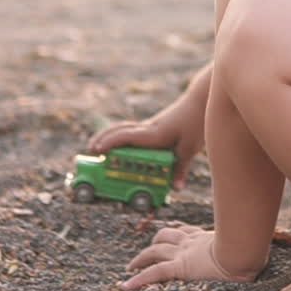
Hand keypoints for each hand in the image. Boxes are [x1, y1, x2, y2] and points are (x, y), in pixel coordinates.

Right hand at [87, 97, 202, 189]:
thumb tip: (176, 188)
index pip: (127, 136)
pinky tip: (116, 144)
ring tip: (95, 145)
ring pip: (123, 128)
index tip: (97, 149)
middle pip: (120, 130)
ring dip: (108, 135)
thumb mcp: (190, 148)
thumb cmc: (195, 123)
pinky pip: (130, 130)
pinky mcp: (152, 126)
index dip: (111, 142)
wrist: (200, 101)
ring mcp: (149, 126)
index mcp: (154, 133)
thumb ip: (181, 168)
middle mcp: (148, 128)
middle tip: (90, 150)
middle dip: (103, 139)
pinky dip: (119, 135)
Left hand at [121, 224, 260, 290]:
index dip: (174, 233)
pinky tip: (127, 286)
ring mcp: (184, 253)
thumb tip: (255, 252)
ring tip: (130, 267)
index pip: (185, 231)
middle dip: (152, 242)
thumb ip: (244, 247)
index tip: (167, 236)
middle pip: (165, 236)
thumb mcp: (245, 247)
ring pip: (155, 250)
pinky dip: (139, 279)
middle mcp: (191, 242)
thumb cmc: (250, 249)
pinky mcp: (181, 267)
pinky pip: (155, 272)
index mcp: (205, 237)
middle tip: (144, 252)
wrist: (245, 252)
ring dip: (140, 258)